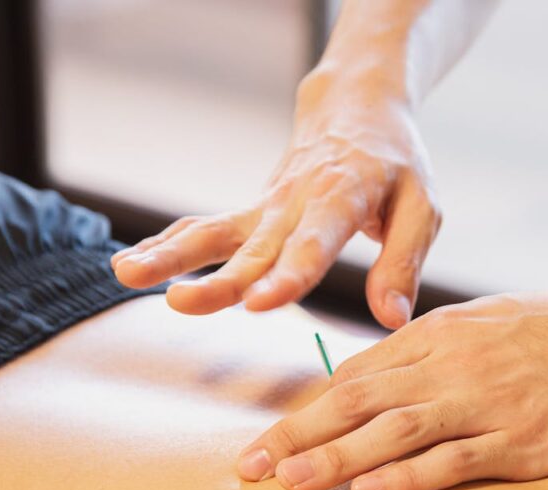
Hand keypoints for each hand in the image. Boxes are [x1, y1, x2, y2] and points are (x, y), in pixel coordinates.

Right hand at [110, 68, 440, 328]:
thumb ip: (403, 263)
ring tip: (126, 274)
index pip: (313, 243)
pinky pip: (204, 228)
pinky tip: (130, 264)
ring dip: (170, 255)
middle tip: (181, 302)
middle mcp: (295, 203)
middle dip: (218, 279)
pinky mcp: (251, 213)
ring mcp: (266, 207)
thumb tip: (392, 319)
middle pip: (253, 247)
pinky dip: (168, 243)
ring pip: (213, 232)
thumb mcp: (422, 207)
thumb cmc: (396, 165)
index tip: (260, 303)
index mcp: (342, 199)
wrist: (357, 110)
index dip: (287, 274)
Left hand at [236, 292, 547, 489]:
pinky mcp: (522, 441)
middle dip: (300, 434)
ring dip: (338, 458)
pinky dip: (410, 476)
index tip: (272, 437)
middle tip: (252, 466)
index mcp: (442, 332)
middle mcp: (456, 364)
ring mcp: (489, 403)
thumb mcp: (486, 318)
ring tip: (291, 483)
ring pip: (397, 431)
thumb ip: (429, 343)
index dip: (308, 407)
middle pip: (361, 400)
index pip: (358, 373)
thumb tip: (371, 373)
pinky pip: (455, 460)